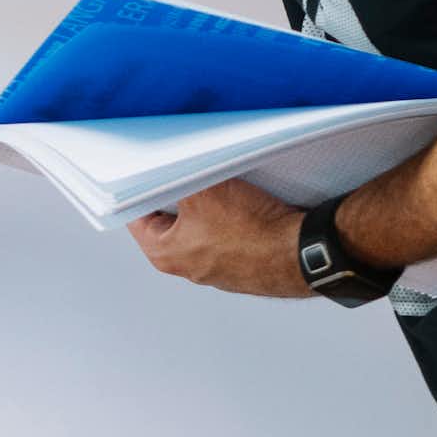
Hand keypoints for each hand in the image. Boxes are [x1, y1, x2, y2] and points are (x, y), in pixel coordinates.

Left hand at [128, 179, 308, 296]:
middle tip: (189, 173)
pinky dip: (229, 216)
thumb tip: (164, 170)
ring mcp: (213, 266)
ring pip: (199, 223)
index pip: (138, 214)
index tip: (151, 171)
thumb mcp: (202, 189)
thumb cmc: (250, 232)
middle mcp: (185, 265)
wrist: (298, 251)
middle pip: (169, 217)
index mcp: (163, 254)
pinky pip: (225, 232)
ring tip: (219, 187)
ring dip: (206, 202)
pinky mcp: (238, 263)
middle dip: (178, 193)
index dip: (143, 188)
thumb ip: (175, 179)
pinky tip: (240, 203)